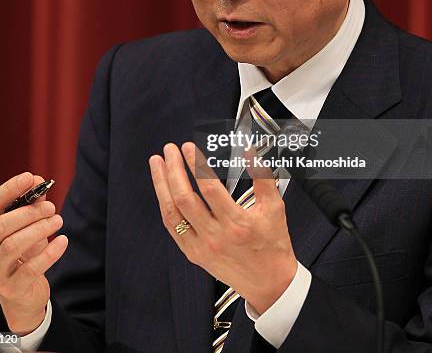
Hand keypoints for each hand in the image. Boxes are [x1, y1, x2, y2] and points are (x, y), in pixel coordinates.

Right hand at [0, 172, 67, 334]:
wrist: (23, 292)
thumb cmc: (23, 252)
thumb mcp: (25, 227)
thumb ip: (30, 204)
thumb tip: (38, 181)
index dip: (9, 189)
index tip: (30, 177)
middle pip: (0, 226)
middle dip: (28, 213)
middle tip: (51, 208)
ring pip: (12, 245)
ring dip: (39, 229)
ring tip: (58, 220)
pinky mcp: (10, 289)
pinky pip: (30, 267)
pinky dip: (50, 252)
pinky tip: (63, 240)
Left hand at [149, 142, 297, 314]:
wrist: (269, 283)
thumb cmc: (272, 245)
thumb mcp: (274, 208)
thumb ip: (263, 178)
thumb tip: (250, 153)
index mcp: (237, 223)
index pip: (209, 188)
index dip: (196, 164)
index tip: (188, 147)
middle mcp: (215, 236)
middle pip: (184, 198)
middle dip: (173, 169)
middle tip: (170, 149)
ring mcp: (201, 247)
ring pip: (172, 212)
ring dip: (161, 184)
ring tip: (157, 163)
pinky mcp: (194, 254)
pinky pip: (173, 227)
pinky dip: (166, 205)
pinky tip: (162, 189)